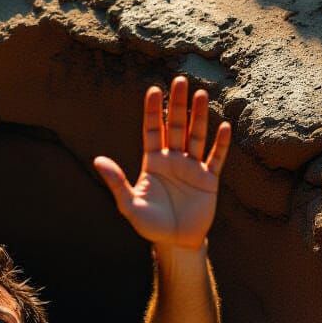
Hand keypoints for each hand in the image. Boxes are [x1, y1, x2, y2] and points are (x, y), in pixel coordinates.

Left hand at [93, 76, 230, 249]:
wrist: (176, 243)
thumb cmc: (150, 225)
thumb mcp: (129, 205)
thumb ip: (116, 182)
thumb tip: (98, 160)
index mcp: (153, 162)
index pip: (153, 131)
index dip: (153, 111)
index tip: (154, 89)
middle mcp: (173, 160)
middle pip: (176, 127)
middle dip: (177, 104)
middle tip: (180, 80)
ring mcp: (192, 168)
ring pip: (196, 136)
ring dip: (199, 116)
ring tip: (200, 94)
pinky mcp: (208, 180)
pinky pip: (216, 158)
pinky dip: (221, 143)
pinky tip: (224, 126)